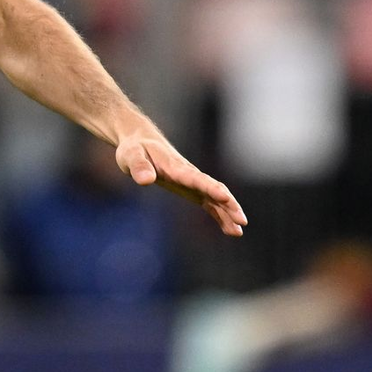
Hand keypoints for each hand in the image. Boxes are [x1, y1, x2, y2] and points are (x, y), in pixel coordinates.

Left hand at [116, 129, 246, 236]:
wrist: (140, 141)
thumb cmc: (135, 149)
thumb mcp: (130, 155)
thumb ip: (139, 167)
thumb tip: (145, 180)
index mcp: (175, 166)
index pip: (196, 178)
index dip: (211, 187)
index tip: (225, 196)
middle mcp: (188, 174)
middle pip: (213, 188)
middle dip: (228, 204)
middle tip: (241, 221)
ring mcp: (191, 181)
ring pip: (214, 197)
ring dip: (227, 212)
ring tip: (239, 231)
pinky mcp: (189, 188)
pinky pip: (208, 202)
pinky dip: (219, 214)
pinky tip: (229, 229)